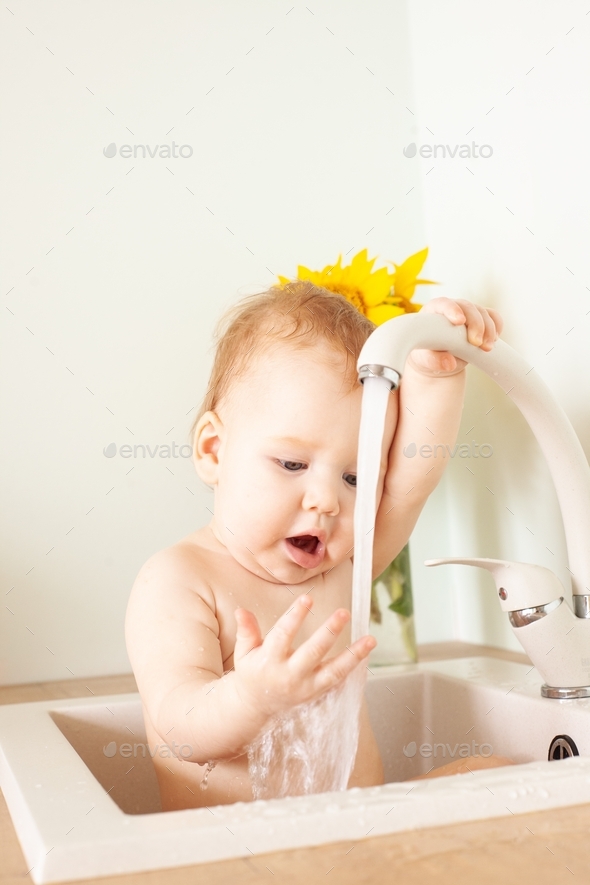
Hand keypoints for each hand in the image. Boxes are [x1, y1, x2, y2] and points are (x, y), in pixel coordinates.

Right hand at [231, 596, 375, 717]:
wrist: (255, 707)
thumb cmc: (251, 673)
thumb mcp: (244, 652)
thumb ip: (246, 631)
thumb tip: (241, 609)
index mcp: (269, 661)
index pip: (283, 634)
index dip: (295, 615)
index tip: (307, 598)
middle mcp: (289, 674)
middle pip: (313, 652)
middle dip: (329, 632)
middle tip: (343, 612)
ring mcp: (305, 686)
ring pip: (333, 671)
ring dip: (353, 655)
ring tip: (370, 639)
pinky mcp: (316, 693)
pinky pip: (338, 680)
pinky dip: (353, 666)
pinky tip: (366, 651)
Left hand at [408, 297, 503, 375]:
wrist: (440, 359)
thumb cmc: (427, 354)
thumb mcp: (424, 359)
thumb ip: (433, 360)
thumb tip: (449, 363)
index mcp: (434, 312)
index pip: (443, 303)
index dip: (452, 309)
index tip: (460, 321)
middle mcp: (452, 309)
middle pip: (468, 307)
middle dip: (476, 324)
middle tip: (477, 343)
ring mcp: (468, 313)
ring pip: (483, 313)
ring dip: (489, 330)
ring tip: (486, 348)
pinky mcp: (481, 321)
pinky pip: (493, 318)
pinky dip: (497, 327)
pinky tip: (495, 339)